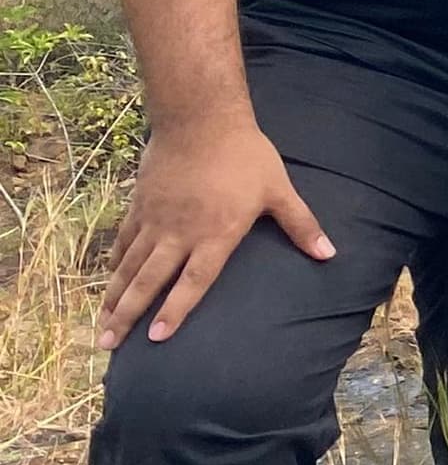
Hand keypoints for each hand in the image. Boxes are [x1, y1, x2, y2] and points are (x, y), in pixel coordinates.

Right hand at [96, 115, 332, 348]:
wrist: (200, 120)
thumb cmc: (245, 155)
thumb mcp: (279, 190)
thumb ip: (301, 224)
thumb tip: (329, 254)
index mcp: (215, 234)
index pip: (193, 281)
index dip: (177, 310)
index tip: (157, 339)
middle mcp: (179, 233)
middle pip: (149, 281)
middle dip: (128, 314)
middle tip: (108, 344)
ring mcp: (155, 220)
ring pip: (129, 266)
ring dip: (113, 296)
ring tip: (101, 326)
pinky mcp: (140, 206)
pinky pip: (124, 241)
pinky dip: (114, 263)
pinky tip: (108, 280)